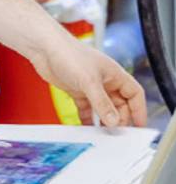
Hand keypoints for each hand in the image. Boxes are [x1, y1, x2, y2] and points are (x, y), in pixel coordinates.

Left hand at [29, 34, 146, 127]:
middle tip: (117, 134)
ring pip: (103, 108)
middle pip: (120, 104)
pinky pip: (86, 108)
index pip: (134, 94)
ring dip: (105, 121)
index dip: (139, 110)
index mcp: (114, 74)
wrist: (44, 48)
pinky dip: (88, 119)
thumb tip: (114, 122)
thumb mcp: (89, 81)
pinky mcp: (76, 90)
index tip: (139, 126)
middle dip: (120, 119)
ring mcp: (90, 86)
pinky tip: (87, 128)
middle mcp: (104, 80)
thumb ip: (102, 103)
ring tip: (104, 135)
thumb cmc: (69, 54)